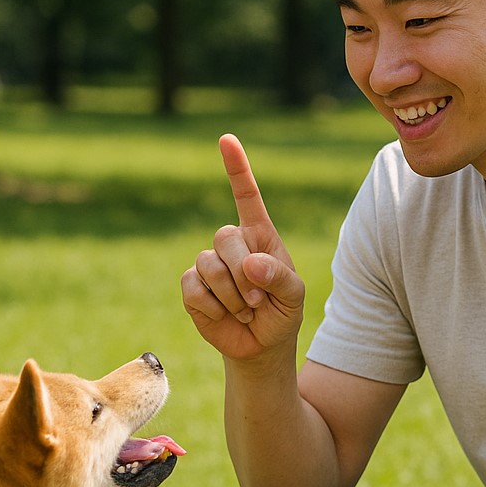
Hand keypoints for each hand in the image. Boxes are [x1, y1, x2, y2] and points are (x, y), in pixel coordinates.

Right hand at [182, 135, 304, 362]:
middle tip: (258, 301)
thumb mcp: (294, 296)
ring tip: (246, 311)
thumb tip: (250, 264)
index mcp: (259, 236)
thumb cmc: (281, 313)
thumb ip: (279, 277)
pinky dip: (213, 307)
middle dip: (243, 273)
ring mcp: (207, 263)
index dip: (236, 168)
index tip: (226, 140)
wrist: (261, 346)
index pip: (246, 196)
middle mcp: (231, 244)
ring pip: (207, 263)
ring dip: (232, 295)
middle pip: (225, 237)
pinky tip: (224, 316)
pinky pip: (193, 288)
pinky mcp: (191, 287)